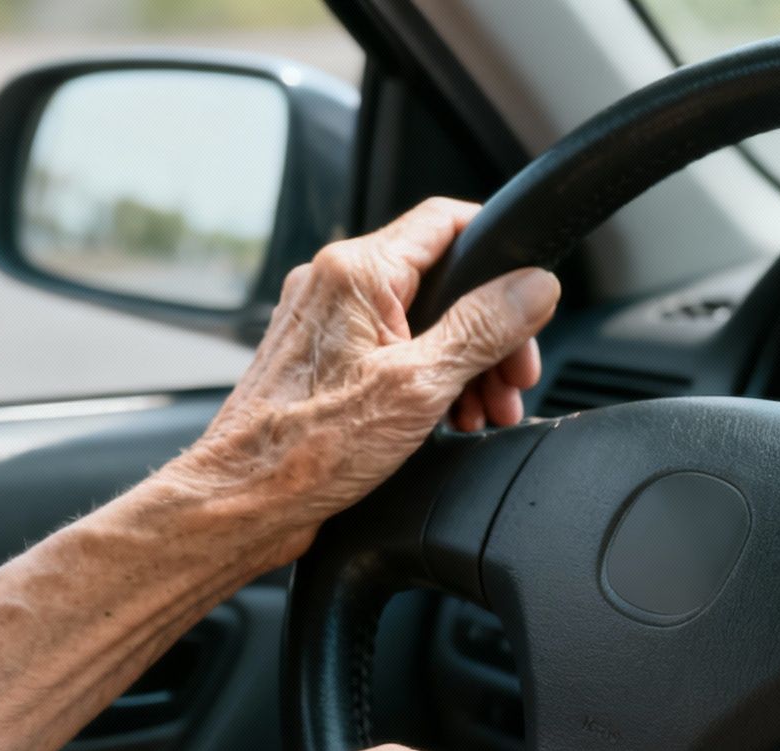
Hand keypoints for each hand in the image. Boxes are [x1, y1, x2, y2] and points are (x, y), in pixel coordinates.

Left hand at [170, 198, 560, 563]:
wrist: (244, 501)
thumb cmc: (309, 449)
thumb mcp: (420, 386)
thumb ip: (484, 329)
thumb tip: (535, 287)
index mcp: (356, 272)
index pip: (447, 220)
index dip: (499, 251)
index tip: (530, 296)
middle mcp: (333, 283)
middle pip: (441, 278)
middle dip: (490, 330)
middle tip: (514, 378)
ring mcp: (324, 320)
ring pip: (419, 318)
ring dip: (464, 361)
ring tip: (484, 411)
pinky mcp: (320, 357)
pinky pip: (391, 348)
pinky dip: (427, 377)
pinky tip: (446, 417)